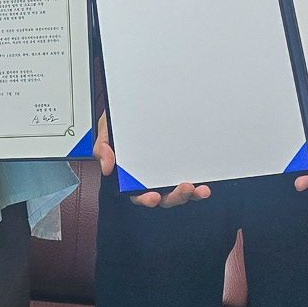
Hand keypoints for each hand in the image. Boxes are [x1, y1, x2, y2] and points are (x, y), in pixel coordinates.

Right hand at [93, 110, 208, 207]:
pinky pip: (191, 179)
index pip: (138, 194)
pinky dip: (198, 184)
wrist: (133, 107)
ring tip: (198, 188)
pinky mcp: (181, 166)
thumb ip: (102, 149)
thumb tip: (107, 166)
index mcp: (131, 176)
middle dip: (175, 197)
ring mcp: (167, 174)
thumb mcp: (107, 132)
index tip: (153, 197)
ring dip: (190, 194)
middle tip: (184, 188)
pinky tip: (205, 182)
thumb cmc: (120, 124)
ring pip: (179, 191)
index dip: (146, 199)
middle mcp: (151, 179)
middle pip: (163, 197)